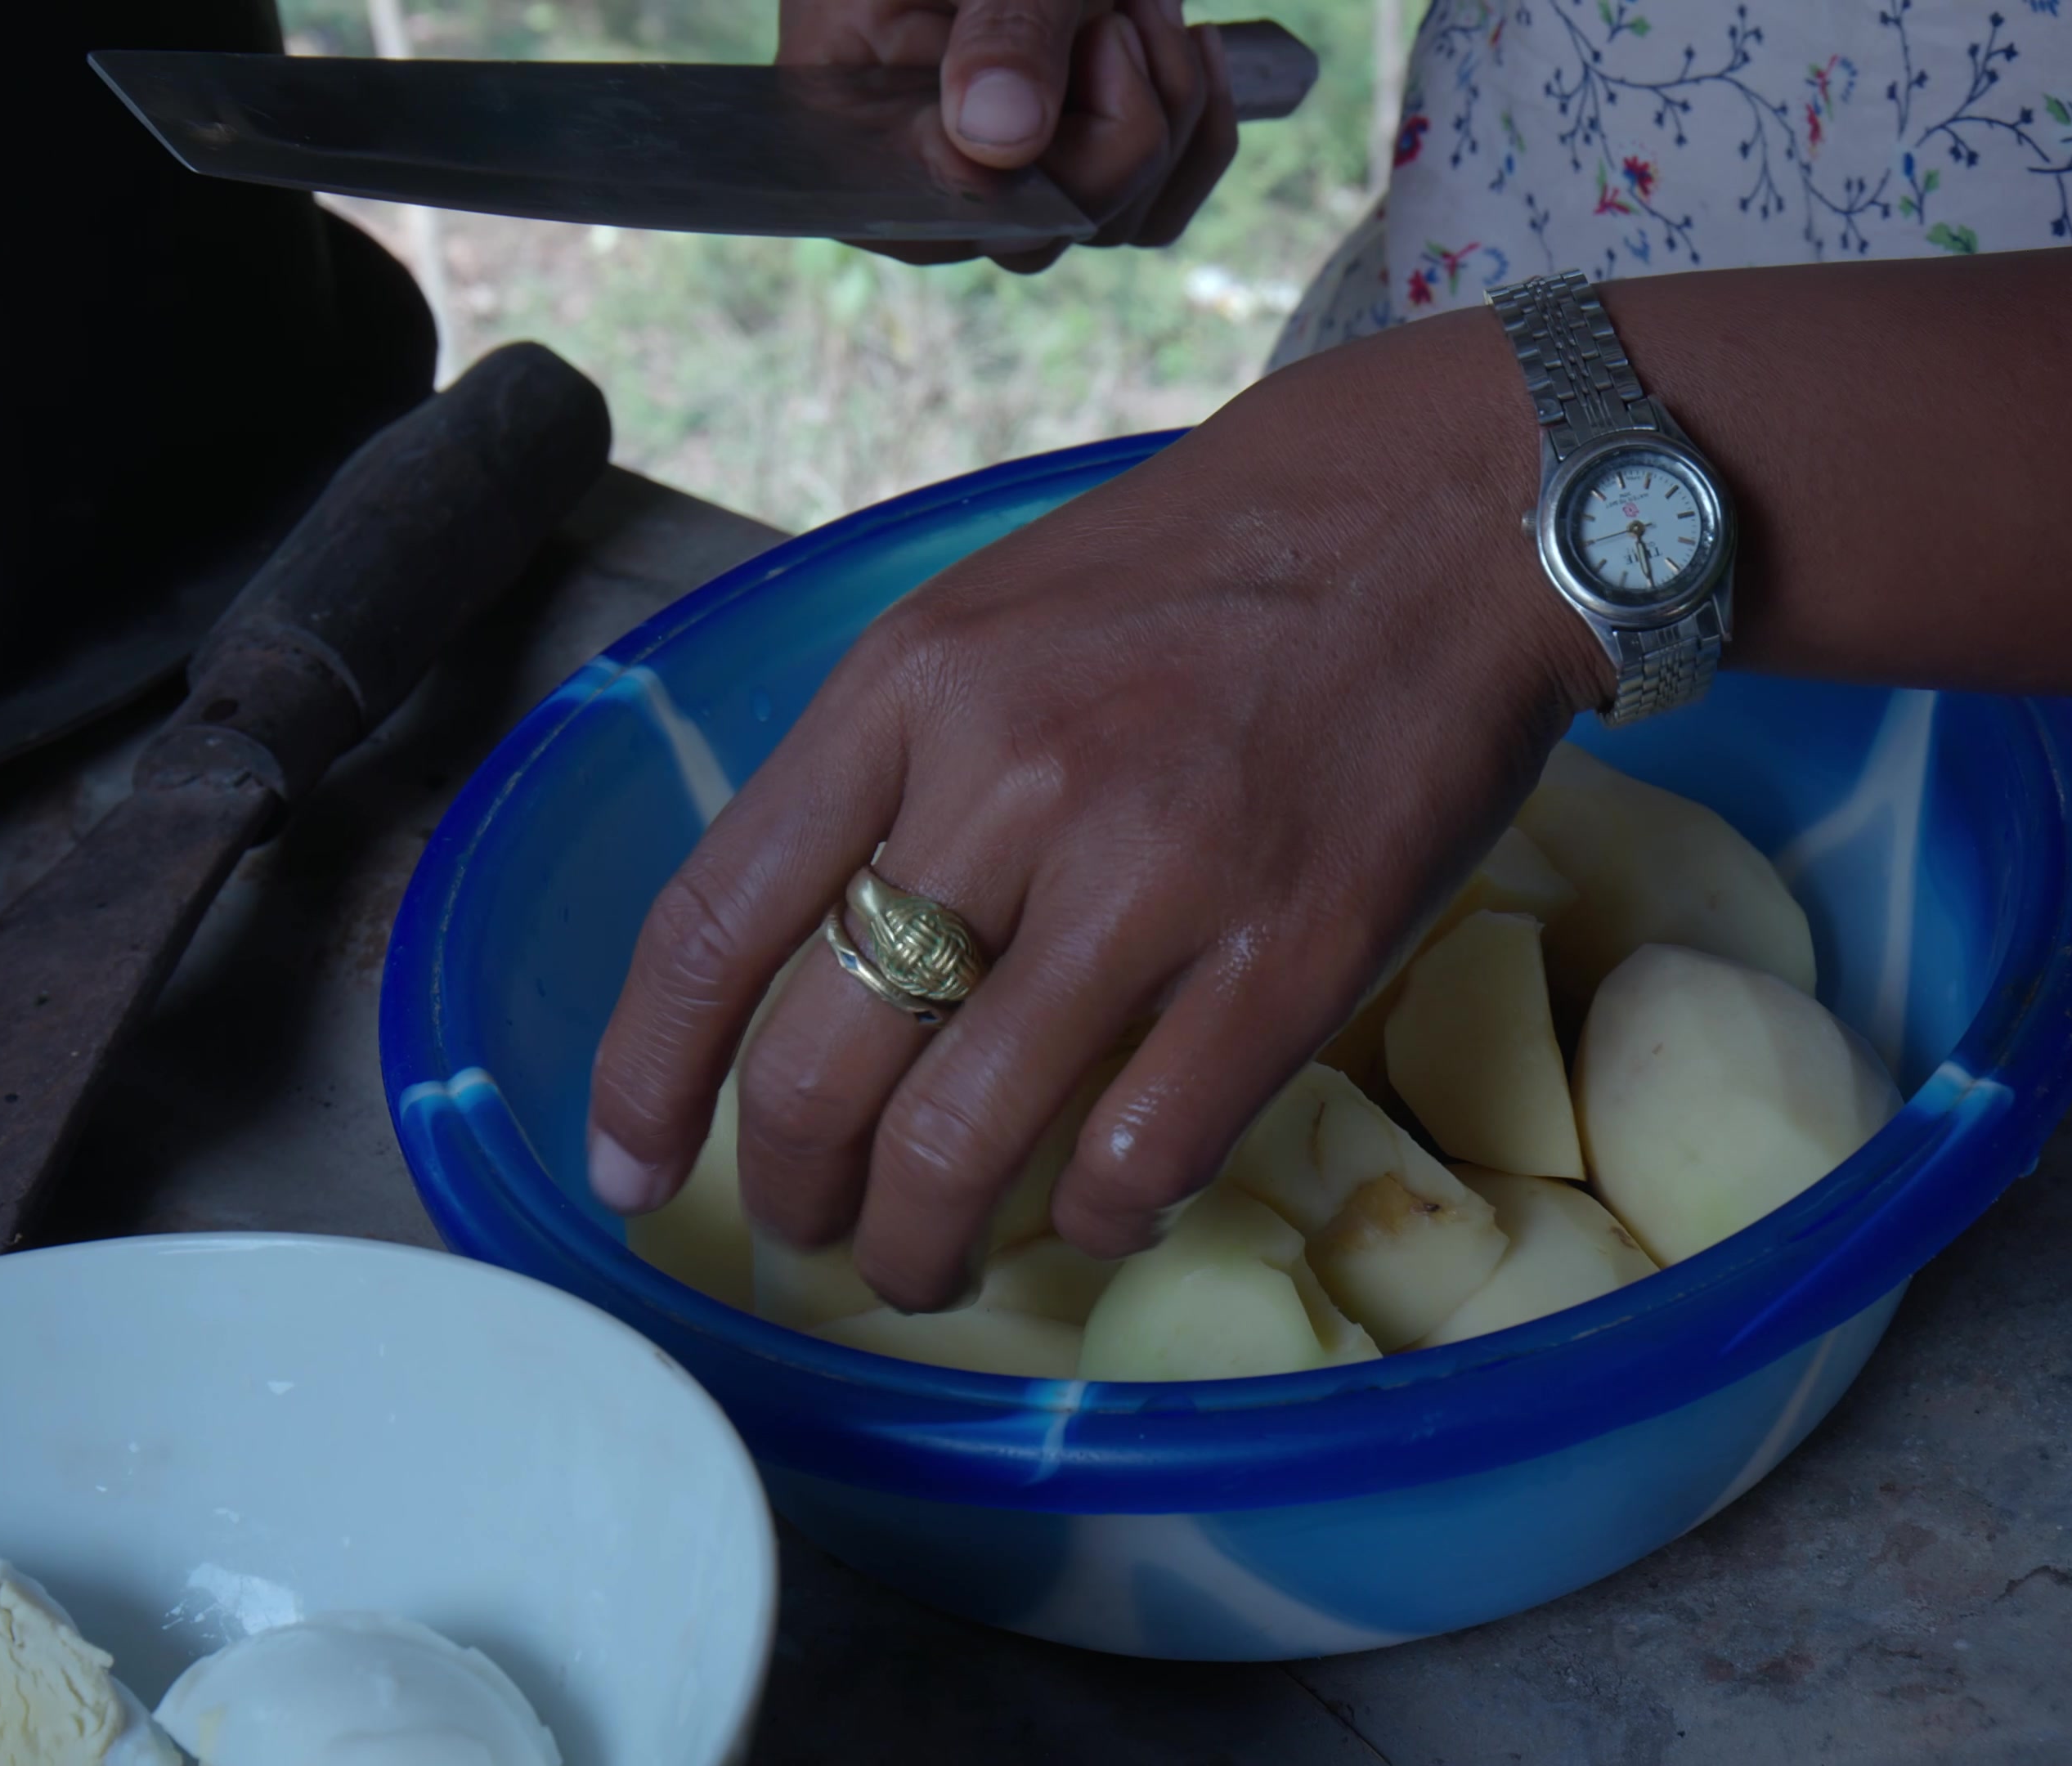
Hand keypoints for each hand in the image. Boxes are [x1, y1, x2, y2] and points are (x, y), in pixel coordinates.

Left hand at [586, 312, 1615, 1308]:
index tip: (626, 1171)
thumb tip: (802, 958)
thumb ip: (890, 769)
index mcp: (909, 689)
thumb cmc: (1212, 572)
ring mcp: (1153, 875)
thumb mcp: (994, 615)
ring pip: (960, 1142)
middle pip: (817, 1067)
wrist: (1446, 514)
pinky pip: (1139, 1155)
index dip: (643, 1080)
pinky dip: (1096, 1220)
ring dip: (921, 1245)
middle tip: (814, 1234)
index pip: (711, 924)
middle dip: (791, 1196)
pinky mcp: (1289, 952)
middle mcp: (1007, 781)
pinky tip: (1099, 1210)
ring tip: (932, 1262)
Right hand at [778, 0, 1239, 271]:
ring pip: (1121, 222)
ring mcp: (1005, 192)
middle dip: (1126, 108)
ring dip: (1168, 100)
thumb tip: (999, 141)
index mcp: (857, 134)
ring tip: (1137, 2)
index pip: (959, 205)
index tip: (1103, 34)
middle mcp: (928, 188)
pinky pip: (1155, 213)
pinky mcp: (1070, 180)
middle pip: (1054, 224)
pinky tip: (1189, 44)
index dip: (1045, 152)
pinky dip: (1196, 127)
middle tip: (1118, 6)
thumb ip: (998, 30)